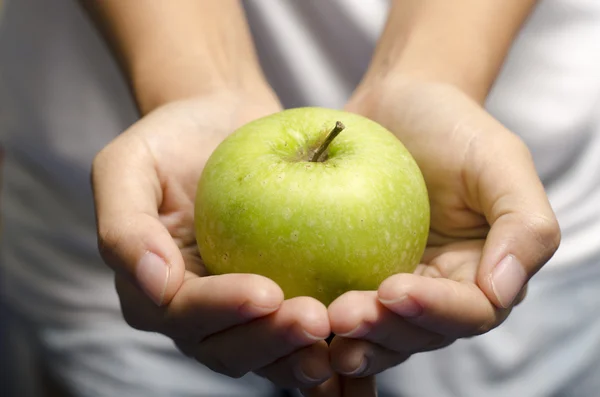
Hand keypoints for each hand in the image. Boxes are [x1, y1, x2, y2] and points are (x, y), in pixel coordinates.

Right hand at [92, 92, 333, 388]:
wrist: (220, 124)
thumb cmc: (171, 140)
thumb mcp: (127, 164)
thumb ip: (124, 225)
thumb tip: (155, 286)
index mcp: (152, 289)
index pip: (182, 313)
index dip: (222, 309)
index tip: (267, 293)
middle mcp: (193, 311)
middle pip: (226, 346)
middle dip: (269, 340)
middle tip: (313, 319)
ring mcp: (235, 311)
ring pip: (263, 351)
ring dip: (298, 352)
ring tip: (335, 333)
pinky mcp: (273, 302)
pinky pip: (294, 331)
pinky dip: (321, 342)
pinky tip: (354, 334)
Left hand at [323, 80, 559, 381]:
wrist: (399, 103)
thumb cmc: (452, 126)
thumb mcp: (499, 160)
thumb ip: (524, 225)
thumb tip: (502, 293)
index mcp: (482, 271)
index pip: (469, 312)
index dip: (435, 311)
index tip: (393, 289)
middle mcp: (441, 289)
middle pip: (420, 333)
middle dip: (386, 330)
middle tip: (344, 314)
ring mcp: (396, 285)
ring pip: (382, 332)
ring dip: (356, 337)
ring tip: (323, 322)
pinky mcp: (357, 276)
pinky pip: (346, 307)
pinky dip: (327, 321)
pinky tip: (300, 316)